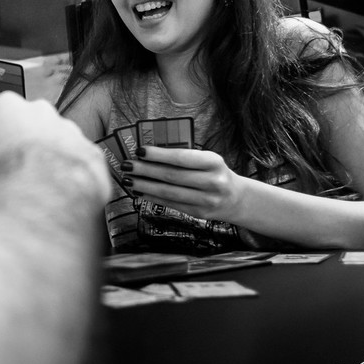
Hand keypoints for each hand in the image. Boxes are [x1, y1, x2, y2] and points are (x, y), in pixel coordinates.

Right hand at [0, 92, 108, 204]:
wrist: (39, 213)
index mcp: (6, 107)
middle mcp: (43, 111)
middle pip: (29, 128)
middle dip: (22, 149)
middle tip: (12, 178)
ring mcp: (72, 131)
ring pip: (57, 145)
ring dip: (49, 163)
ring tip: (36, 194)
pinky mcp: (94, 155)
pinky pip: (79, 166)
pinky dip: (71, 180)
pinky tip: (58, 200)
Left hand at [124, 146, 246, 220]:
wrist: (235, 198)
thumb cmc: (214, 173)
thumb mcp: (207, 160)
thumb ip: (184, 156)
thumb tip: (149, 153)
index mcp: (214, 162)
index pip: (182, 157)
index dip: (159, 155)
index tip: (140, 151)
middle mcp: (213, 182)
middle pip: (172, 176)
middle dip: (146, 170)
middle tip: (127, 165)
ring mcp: (207, 200)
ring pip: (169, 192)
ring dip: (145, 185)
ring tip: (128, 179)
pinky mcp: (199, 213)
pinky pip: (171, 204)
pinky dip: (152, 197)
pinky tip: (139, 191)